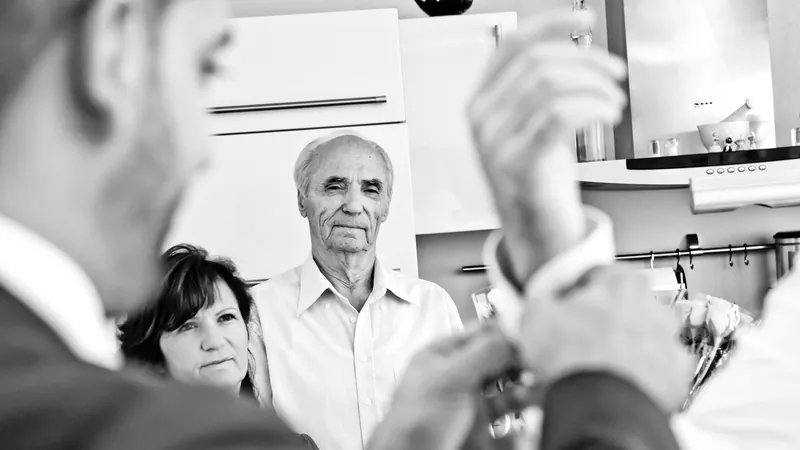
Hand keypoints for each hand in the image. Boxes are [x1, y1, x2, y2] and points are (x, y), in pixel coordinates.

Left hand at [368, 324, 528, 449]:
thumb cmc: (414, 420)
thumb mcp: (449, 378)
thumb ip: (482, 353)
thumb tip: (511, 333)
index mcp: (445, 354)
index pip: (482, 332)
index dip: (507, 333)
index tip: (530, 338)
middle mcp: (459, 372)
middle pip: (497, 355)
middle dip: (519, 357)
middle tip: (537, 361)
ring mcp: (469, 397)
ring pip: (505, 381)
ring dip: (523, 381)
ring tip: (534, 384)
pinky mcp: (479, 421)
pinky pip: (506, 407)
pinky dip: (519, 403)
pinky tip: (527, 402)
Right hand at [467, 10, 626, 285]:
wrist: (536, 231)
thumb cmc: (539, 180)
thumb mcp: (533, 125)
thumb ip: (541, 90)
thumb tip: (577, 52)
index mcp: (483, 102)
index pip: (512, 45)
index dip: (551, 25)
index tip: (585, 22)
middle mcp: (483, 118)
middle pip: (537, 62)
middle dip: (587, 61)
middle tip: (614, 74)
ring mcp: (496, 142)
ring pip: (550, 84)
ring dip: (595, 87)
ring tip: (614, 102)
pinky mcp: (519, 163)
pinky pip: (559, 115)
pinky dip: (592, 107)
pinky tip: (607, 114)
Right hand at [518, 266, 692, 412]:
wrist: (600, 407)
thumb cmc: (575, 359)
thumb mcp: (536, 316)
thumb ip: (545, 299)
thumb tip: (543, 304)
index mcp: (622, 282)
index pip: (596, 275)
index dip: (575, 294)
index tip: (564, 308)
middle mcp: (653, 307)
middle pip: (624, 307)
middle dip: (604, 322)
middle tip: (577, 342)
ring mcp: (668, 342)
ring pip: (642, 340)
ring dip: (623, 350)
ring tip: (593, 370)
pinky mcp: (676, 376)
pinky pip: (655, 372)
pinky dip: (638, 377)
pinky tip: (614, 386)